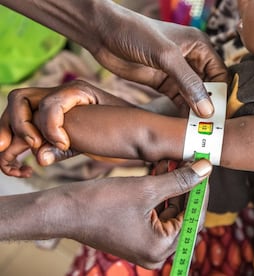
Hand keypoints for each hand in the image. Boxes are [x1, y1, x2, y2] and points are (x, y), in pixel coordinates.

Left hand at [0, 80, 131, 152]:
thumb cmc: (116, 142)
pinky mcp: (76, 96)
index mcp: (60, 107)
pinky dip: (50, 128)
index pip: (25, 114)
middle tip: (7, 159)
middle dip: (5, 130)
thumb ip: (59, 148)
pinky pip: (47, 108)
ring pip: (21, 100)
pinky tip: (65, 143)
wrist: (140, 135)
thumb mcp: (81, 146)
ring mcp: (66, 94)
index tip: (11, 166)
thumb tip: (37, 159)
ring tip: (43, 147)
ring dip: (22, 129)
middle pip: (17, 102)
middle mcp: (59, 96)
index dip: (10, 136)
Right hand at [0, 159, 212, 268]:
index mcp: (161, 247)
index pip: (194, 216)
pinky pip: (156, 211)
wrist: (63, 210)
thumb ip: (179, 180)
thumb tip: (206, 169)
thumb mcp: (146, 188)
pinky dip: (159, 191)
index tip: (204, 168)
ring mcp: (146, 243)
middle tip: (190, 161)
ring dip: (172, 185)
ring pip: (170, 210)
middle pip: (183, 214)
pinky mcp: (137, 233)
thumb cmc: (101, 203)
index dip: (201, 190)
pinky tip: (161, 169)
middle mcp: (156, 251)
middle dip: (186, 186)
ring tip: (174, 160)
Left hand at [1, 0, 226, 117]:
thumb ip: (188, 83)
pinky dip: (182, 113)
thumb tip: (207, 110)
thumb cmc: (135, 33)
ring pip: (194, 97)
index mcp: (199, 47)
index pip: (220, 75)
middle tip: (210, 130)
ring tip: (198, 132)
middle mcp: (192, 60)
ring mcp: (177, 73)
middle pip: (209, 89)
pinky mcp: (163, 82)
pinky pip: (179, 101)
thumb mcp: (165, 56)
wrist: (101, 32)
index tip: (220, 117)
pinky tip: (183, 126)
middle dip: (210, 107)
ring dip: (195, 113)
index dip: (221, 96)